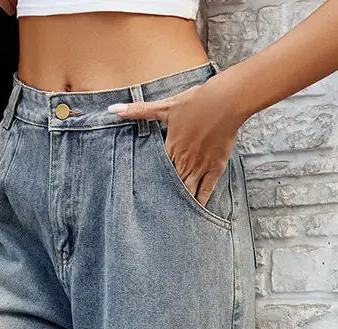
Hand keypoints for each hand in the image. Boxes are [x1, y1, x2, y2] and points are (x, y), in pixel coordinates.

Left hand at [107, 76, 246, 208]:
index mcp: (170, 149)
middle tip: (153, 215)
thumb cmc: (196, 101)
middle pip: (169, 185)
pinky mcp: (215, 167)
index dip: (149, 184)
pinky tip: (194, 212)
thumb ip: (139, 110)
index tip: (140, 196)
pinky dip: (200, 201)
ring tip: (170, 218)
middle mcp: (183, 161)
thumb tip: (112, 108)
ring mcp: (200, 166)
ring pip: (186, 190)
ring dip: (178, 204)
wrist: (226, 100)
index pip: (156, 171)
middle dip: (162, 198)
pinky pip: (206, 190)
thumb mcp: (165, 106)